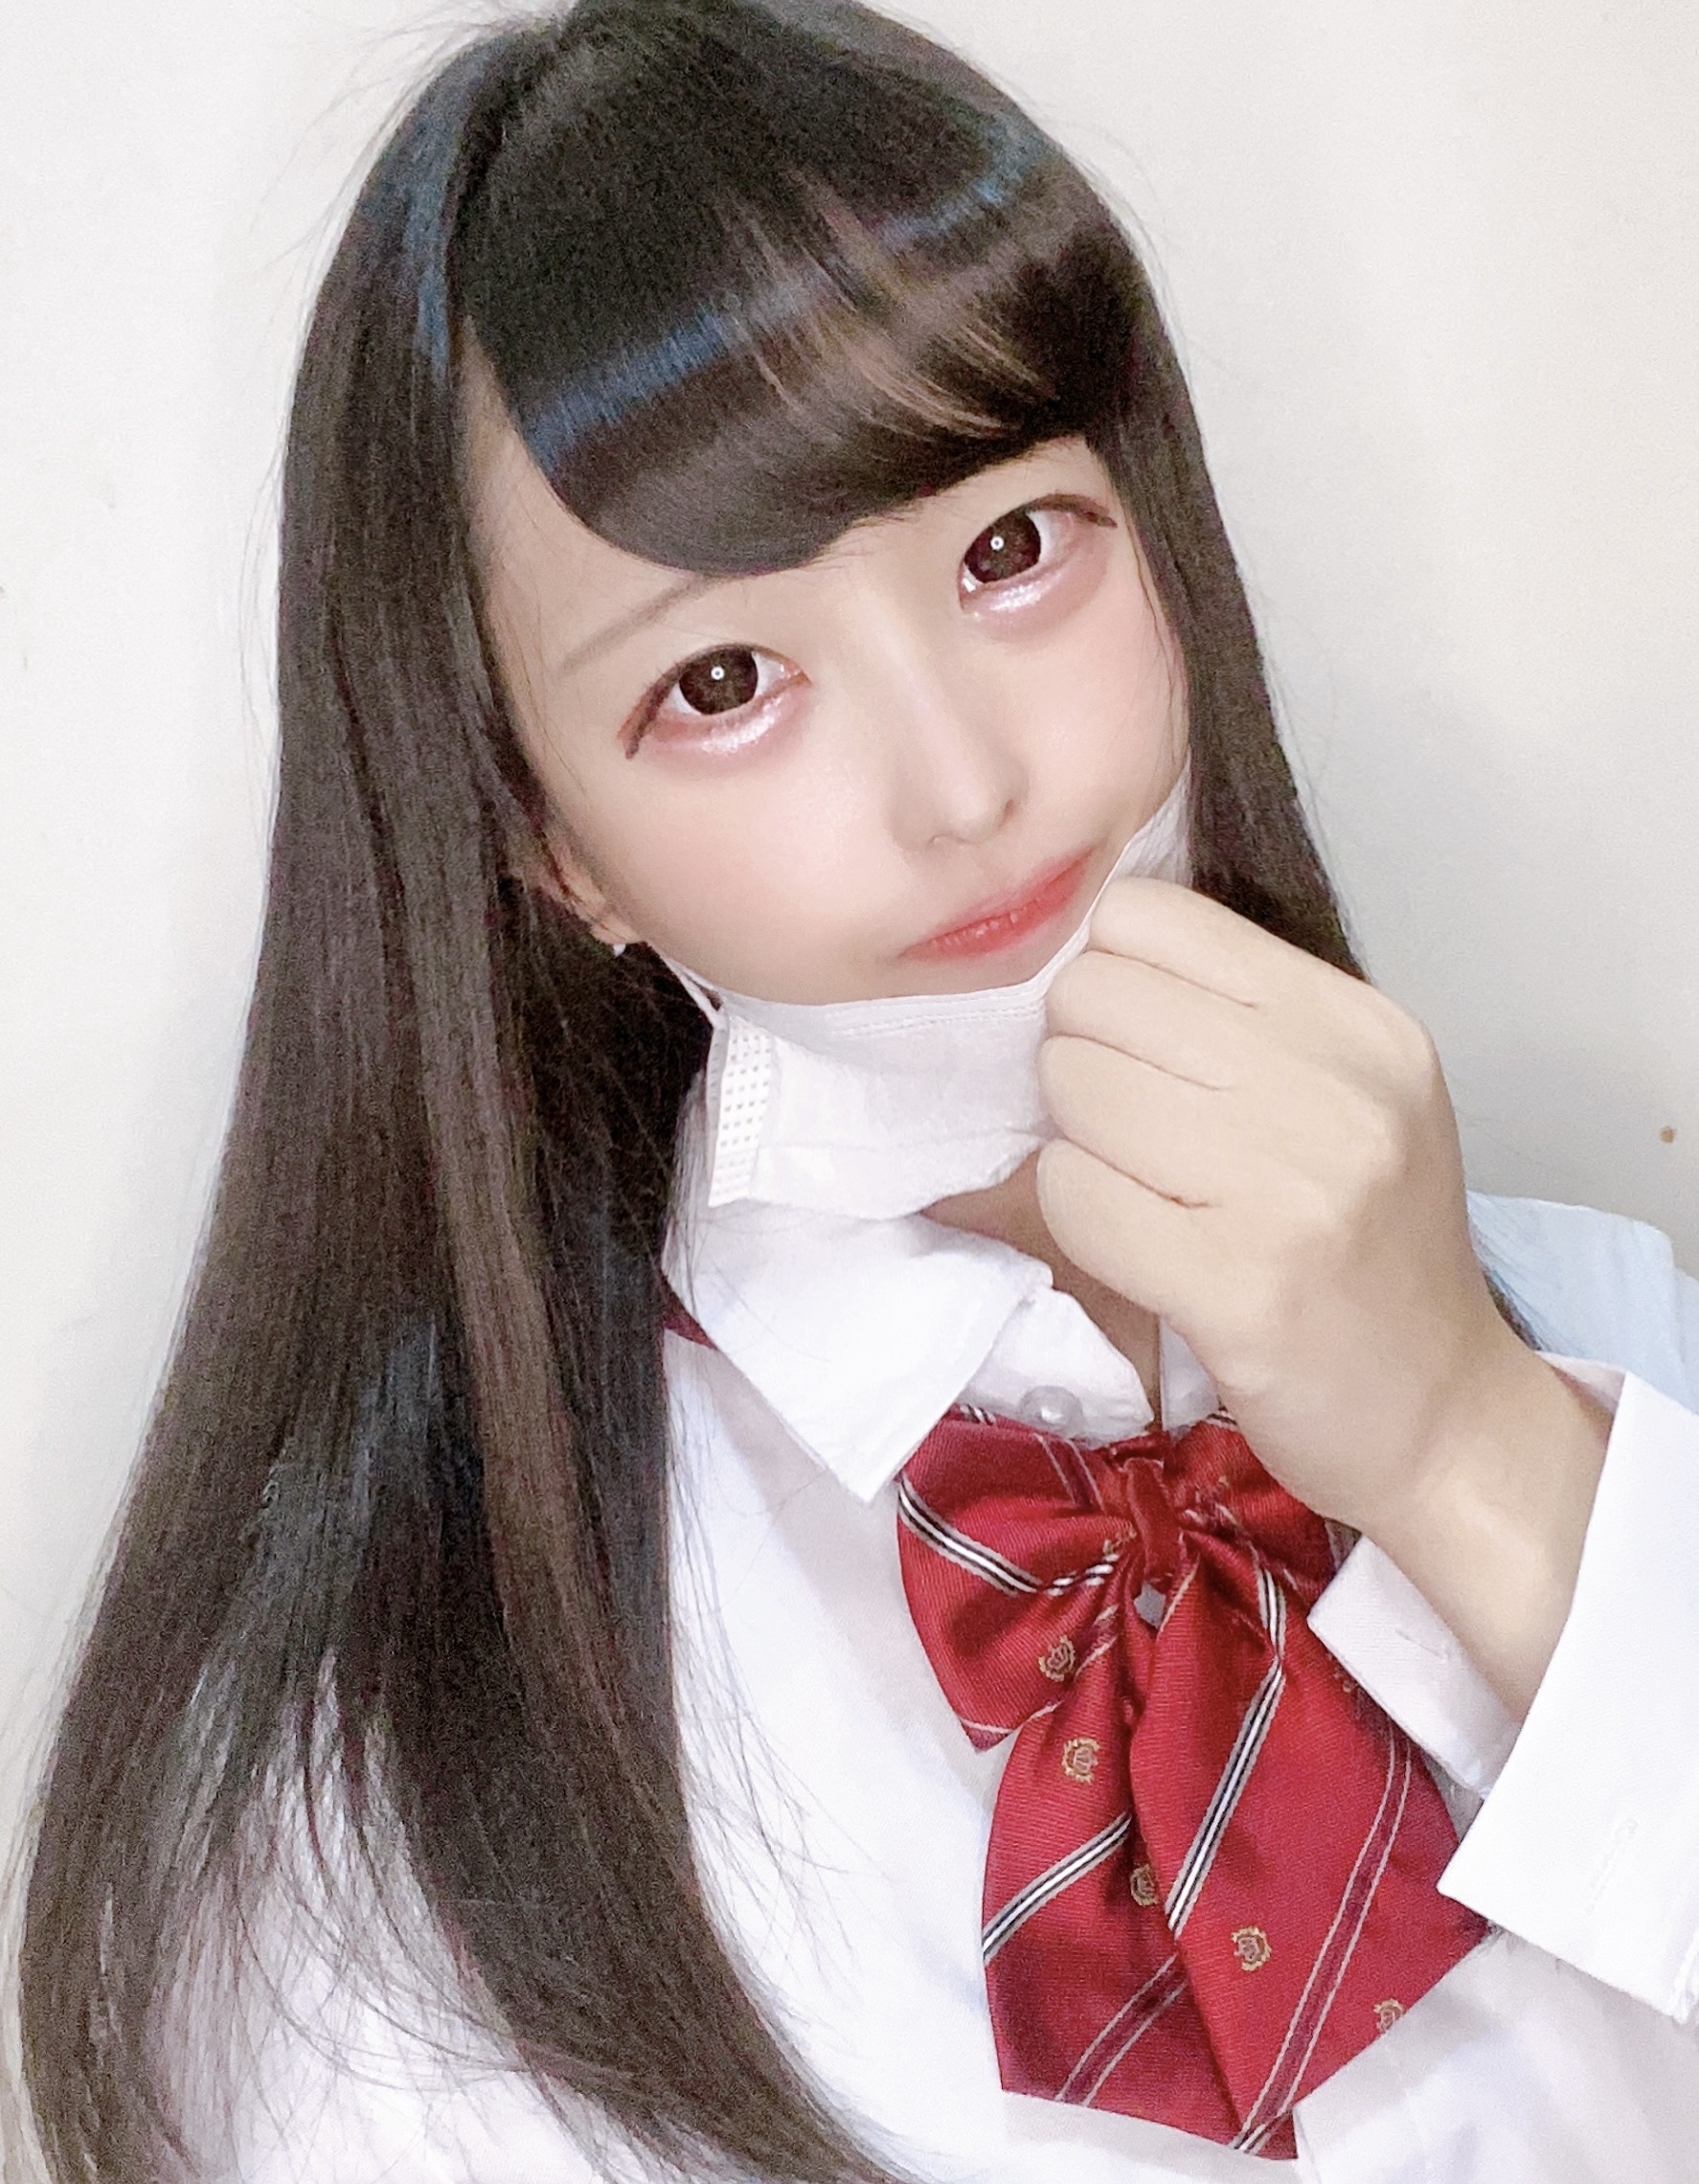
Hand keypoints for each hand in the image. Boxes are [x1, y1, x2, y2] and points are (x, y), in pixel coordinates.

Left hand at [1037, 878, 1607, 1710]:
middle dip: (1082, 1060)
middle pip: (1096, 997)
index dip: (1109, 979)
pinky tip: (1136, 1244)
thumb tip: (1073, 961)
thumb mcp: (1348, 1098)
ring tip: (1143, 1190)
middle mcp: (1337, 1088)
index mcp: (1359, 1023)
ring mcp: (1292, 1187)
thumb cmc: (1368, 1247)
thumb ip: (1232, 1020)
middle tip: (1132, 1133)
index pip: (1149, 917)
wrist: (1440, 1413)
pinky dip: (1078, 1215)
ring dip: (1077, 1141)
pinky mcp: (1237, 1284)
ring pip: (1076, 1088)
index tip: (1136, 1045)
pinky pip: (1073, 1194)